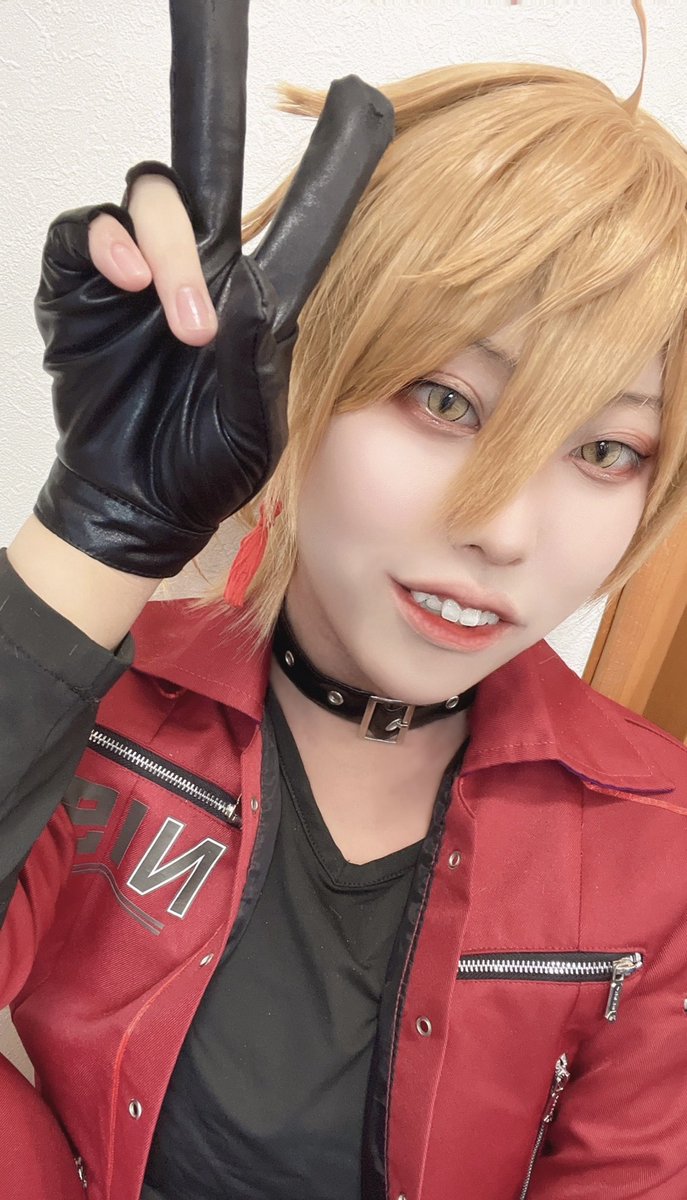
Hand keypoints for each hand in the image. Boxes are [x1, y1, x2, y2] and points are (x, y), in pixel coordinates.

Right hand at [33, 0, 392, 578]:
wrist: (138, 503)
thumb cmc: (203, 469)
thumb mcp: (255, 428)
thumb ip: (258, 362)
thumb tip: (251, 293)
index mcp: (251, 299)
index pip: (288, 223)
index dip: (324, 167)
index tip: (365, 107)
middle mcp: (199, 273)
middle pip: (199, 194)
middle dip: (192, 242)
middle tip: (197, 323)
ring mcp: (139, 277)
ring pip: (148, 200)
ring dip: (160, 250)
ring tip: (169, 321)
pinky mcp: (85, 289)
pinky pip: (85, 230)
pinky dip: (104, 244)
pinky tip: (123, 282)